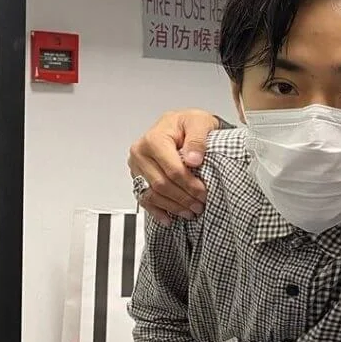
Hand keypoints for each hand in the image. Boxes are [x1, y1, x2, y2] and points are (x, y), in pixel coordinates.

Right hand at [128, 109, 219, 224]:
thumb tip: (193, 159)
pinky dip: (156, 211)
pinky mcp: (138, 176)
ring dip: (172, 207)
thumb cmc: (189, 124)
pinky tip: (168, 218)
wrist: (181, 125)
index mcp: (154, 138)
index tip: (203, 193)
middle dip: (183, 199)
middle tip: (200, 205)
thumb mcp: (199, 122)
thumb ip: (198, 139)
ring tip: (190, 212)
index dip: (189, 185)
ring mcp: (137, 166)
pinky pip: (143, 198)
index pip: (172, 169)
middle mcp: (140, 152)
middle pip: (161, 184)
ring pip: (151, 194)